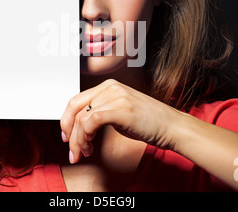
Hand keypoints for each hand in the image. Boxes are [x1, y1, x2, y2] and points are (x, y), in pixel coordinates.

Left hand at [60, 79, 183, 163]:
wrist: (171, 126)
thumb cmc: (147, 121)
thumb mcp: (119, 110)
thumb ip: (100, 111)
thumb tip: (79, 125)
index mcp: (108, 86)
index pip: (76, 100)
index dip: (65, 120)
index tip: (66, 136)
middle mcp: (110, 88)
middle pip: (75, 108)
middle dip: (68, 132)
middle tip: (72, 151)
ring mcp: (116, 97)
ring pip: (81, 118)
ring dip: (78, 140)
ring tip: (85, 152)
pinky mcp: (121, 110)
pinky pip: (92, 121)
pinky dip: (86, 136)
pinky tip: (91, 145)